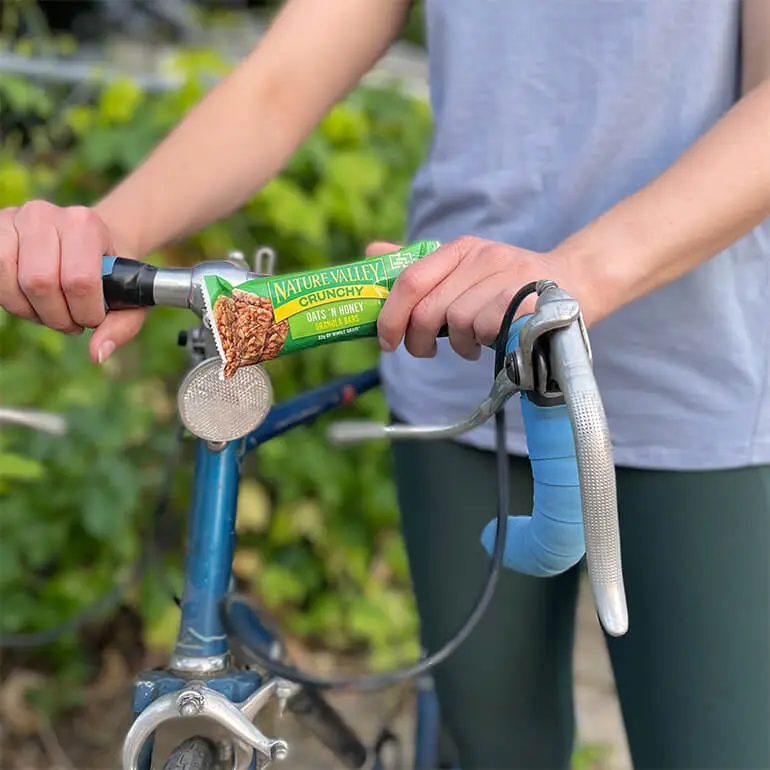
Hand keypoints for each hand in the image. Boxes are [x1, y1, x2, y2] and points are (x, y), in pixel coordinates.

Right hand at [0, 201, 146, 363]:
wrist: (87, 238)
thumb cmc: (109, 270)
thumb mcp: (129, 294)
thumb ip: (122, 325)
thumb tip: (97, 353)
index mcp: (85, 224)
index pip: (79, 280)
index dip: (84, 312)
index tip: (92, 319)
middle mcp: (45, 215)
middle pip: (40, 283)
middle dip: (57, 316)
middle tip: (71, 321)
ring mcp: (13, 220)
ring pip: (11, 283)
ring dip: (31, 311)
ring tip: (52, 311)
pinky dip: (12, 301)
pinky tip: (31, 301)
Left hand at [371, 237, 592, 359]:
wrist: (579, 281)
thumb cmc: (512, 285)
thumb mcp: (466, 270)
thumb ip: (421, 267)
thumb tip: (371, 252)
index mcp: (460, 249)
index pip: (410, 279)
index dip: (390, 316)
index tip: (386, 341)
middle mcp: (482, 256)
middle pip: (429, 308)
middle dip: (418, 339)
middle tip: (425, 351)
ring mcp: (507, 276)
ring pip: (458, 322)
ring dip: (459, 345)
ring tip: (471, 344)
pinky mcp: (527, 298)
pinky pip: (487, 330)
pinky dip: (484, 345)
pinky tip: (492, 342)